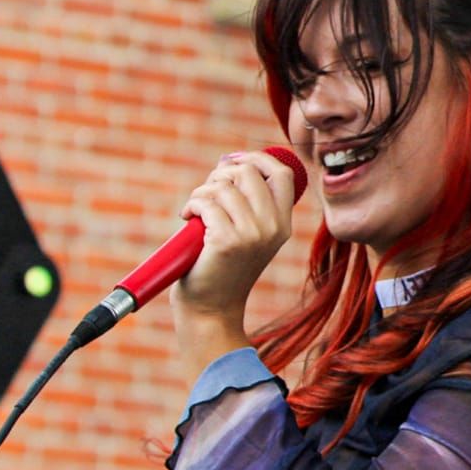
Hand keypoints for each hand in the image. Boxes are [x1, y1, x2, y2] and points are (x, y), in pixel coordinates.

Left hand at [171, 149, 299, 329]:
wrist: (211, 310)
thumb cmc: (222, 270)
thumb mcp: (247, 234)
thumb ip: (248, 203)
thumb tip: (230, 162)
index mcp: (283, 224)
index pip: (283, 173)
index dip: (257, 158)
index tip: (232, 162)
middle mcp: (273, 227)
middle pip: (248, 171)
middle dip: (220, 175)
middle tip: (206, 194)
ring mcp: (252, 234)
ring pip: (222, 185)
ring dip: (201, 192)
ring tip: (194, 211)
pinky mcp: (227, 240)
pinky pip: (205, 202)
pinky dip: (191, 205)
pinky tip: (188, 219)